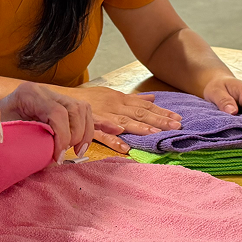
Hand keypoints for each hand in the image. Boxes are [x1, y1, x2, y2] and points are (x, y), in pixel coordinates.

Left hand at [0, 82, 95, 162]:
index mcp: (29, 94)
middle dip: (74, 135)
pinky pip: (82, 112)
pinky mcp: (60, 102)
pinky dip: (85, 129)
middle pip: (74, 109)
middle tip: (63, 154)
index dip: (62, 136)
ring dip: (84, 132)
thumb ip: (25, 143)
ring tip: (75, 150)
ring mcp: (54, 94)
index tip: (58, 156)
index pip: (57, 112)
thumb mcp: (5, 132)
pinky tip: (78, 145)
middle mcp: (44, 90)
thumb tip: (49, 158)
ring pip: (82, 109)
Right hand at [62, 85, 182, 154]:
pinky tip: (124, 147)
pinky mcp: (90, 126)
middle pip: (139, 113)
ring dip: (140, 128)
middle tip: (175, 126)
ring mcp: (103, 116)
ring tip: (155, 134)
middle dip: (158, 120)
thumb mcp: (113, 94)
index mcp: (121, 99)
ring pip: (124, 123)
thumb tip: (153, 96)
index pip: (145, 105)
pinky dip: (113, 140)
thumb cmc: (89, 98)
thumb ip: (133, 98)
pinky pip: (102, 134)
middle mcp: (115, 106)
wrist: (63, 98)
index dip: (162, 111)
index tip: (178, 118)